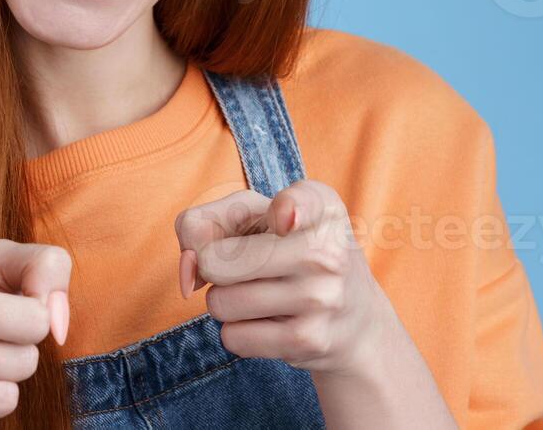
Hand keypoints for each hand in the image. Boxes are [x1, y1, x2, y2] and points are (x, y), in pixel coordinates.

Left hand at [174, 180, 400, 376]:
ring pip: (220, 302)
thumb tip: (187, 274)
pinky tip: (269, 324)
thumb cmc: (290, 256)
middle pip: (216, 261)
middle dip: (216, 270)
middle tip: (248, 270)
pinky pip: (232, 337)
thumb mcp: (259, 218)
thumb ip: (204, 223)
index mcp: (322, 207)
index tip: (284, 218)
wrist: (354, 320)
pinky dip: (238, 333)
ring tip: (261, 297)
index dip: (286, 209)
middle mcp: (328, 251)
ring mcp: (321, 298)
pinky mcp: (308, 340)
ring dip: (225, 303)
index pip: (298, 203)